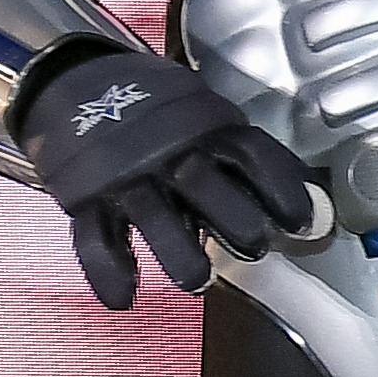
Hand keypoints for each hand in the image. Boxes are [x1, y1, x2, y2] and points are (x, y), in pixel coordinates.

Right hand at [18, 44, 318, 309]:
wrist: (77, 77)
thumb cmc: (157, 112)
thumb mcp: (205, 118)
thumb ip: (238, 158)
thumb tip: (297, 201)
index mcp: (205, 129)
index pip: (253, 155)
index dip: (281, 189)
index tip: (299, 222)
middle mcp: (166, 151)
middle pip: (205, 185)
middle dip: (234, 219)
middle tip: (253, 245)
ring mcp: (123, 174)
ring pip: (153, 217)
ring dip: (178, 253)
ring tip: (196, 281)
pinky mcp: (85, 195)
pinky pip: (94, 238)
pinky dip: (108, 271)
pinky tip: (123, 299)